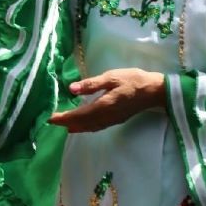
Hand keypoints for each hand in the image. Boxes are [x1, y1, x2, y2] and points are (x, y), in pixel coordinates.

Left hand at [48, 68, 164, 132]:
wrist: (154, 91)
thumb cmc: (133, 80)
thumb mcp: (111, 77)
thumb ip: (91, 84)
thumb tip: (71, 89)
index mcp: (103, 106)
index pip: (78, 115)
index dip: (64, 117)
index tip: (51, 117)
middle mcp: (106, 116)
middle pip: (82, 123)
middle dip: (67, 123)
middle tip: (53, 121)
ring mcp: (112, 120)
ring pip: (90, 127)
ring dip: (76, 127)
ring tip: (65, 126)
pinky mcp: (117, 120)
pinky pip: (97, 127)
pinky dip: (87, 127)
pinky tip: (84, 125)